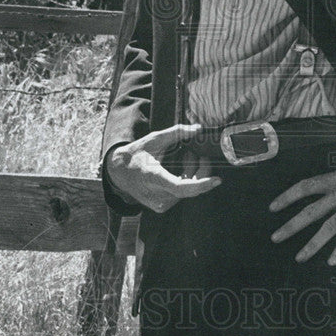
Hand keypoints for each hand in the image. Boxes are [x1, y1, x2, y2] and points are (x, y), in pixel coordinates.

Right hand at [106, 123, 220, 212]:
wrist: (119, 172)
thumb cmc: (137, 154)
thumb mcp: (154, 139)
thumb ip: (176, 133)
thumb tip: (198, 129)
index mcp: (152, 176)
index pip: (180, 186)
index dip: (201, 185)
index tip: (216, 179)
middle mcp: (156, 194)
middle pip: (189, 187)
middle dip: (200, 170)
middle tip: (200, 154)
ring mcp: (159, 203)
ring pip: (187, 191)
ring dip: (193, 174)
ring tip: (188, 156)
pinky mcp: (161, 207)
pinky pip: (181, 195)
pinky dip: (186, 181)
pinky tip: (183, 169)